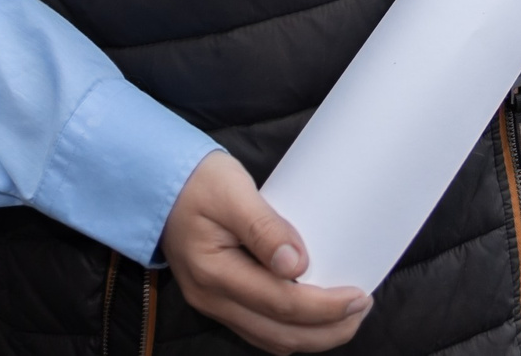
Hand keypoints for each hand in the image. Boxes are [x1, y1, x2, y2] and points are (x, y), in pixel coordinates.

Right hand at [161, 153, 371, 353]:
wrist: (158, 183)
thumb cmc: (197, 181)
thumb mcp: (233, 192)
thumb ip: (265, 229)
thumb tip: (298, 266)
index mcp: (215, 273)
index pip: (281, 304)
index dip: (325, 306)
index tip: (359, 295)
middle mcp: (212, 298)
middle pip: (280, 334)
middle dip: (327, 330)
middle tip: (362, 308)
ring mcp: (213, 304)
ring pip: (271, 339)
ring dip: (313, 335)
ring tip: (346, 315)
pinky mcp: (219, 300)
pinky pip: (261, 329)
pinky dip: (293, 328)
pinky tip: (314, 314)